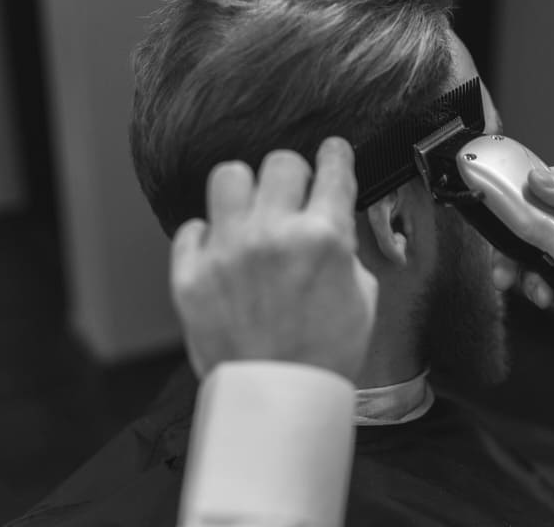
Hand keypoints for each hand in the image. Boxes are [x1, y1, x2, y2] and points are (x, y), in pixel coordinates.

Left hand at [170, 138, 377, 380]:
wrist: (280, 398)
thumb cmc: (326, 354)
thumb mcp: (363, 297)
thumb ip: (346, 250)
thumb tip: (331, 223)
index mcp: (323, 238)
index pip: (333, 167)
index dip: (336, 155)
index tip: (333, 153)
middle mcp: (272, 235)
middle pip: (280, 162)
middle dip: (293, 177)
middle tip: (293, 198)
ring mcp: (227, 252)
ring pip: (229, 176)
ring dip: (246, 192)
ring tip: (252, 215)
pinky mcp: (190, 275)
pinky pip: (192, 228)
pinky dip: (208, 237)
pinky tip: (223, 254)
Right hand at [492, 165, 553, 318]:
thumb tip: (540, 181)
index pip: (531, 190)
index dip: (508, 204)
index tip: (494, 219)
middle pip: (521, 230)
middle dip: (506, 251)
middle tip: (503, 270)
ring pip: (529, 260)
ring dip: (523, 276)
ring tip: (535, 290)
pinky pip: (546, 283)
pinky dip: (540, 291)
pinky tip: (547, 297)